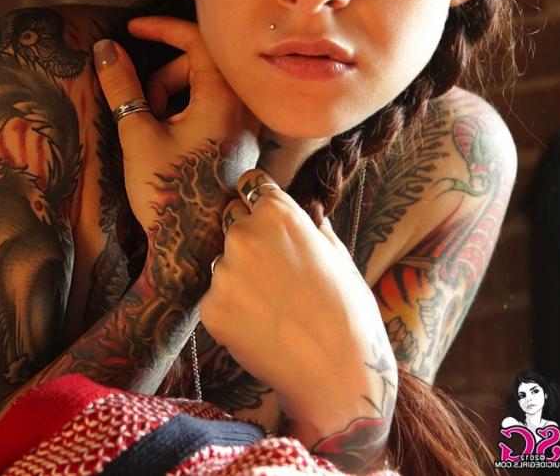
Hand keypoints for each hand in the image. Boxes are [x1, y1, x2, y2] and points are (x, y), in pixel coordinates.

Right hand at [93, 17, 259, 299]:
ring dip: (171, 97)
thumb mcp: (138, 133)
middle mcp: (242, 108)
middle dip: (162, 75)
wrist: (193, 248)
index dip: (160, 29)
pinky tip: (165, 144)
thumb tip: (104, 49)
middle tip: (139, 106)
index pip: (196, 40)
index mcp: (224, 97)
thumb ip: (122, 87)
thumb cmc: (169, 191)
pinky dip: (184, 114)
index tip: (130, 30)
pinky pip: (211, 112)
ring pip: (203, 89)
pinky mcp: (237, 147)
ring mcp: (243, 129)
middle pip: (199, 65)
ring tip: (150, 130)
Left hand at [201, 169, 391, 414]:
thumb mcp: (339, 256)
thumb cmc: (349, 313)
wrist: (337, 374)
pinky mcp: (210, 307)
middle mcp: (243, 234)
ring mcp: (223, 272)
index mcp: (278, 213)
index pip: (250, 184)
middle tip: (275, 270)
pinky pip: (217, 298)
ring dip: (239, 275)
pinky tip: (262, 326)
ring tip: (274, 305)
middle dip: (248, 236)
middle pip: (232, 220)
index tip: (262, 211)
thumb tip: (305, 211)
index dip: (258, 199)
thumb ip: (312, 226)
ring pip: (223, 262)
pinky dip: (233, 309)